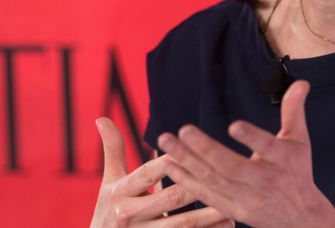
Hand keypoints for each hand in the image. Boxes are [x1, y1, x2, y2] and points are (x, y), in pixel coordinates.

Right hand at [90, 117, 234, 226]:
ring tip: (233, 204)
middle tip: (225, 173)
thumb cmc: (108, 211)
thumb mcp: (108, 182)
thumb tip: (101, 118)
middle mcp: (128, 213)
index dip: (171, 160)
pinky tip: (228, 223)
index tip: (195, 147)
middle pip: (170, 197)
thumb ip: (113, 150)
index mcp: (119, 191)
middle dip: (198, 185)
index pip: (148, 172)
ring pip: (182, 224)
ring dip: (210, 214)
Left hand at [156, 80, 334, 227]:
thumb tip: (301, 82)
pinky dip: (185, 180)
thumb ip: (294, 111)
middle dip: (205, 149)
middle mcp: (264, 182)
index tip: (234, 125)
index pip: (268, 148)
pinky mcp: (232, 210)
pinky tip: (167, 163)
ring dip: (186, 161)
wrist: (301, 219)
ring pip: (213, 180)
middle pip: (231, 167)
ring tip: (166, 141)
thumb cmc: (297, 172)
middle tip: (183, 130)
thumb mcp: (299, 141)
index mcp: (283, 161)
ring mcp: (246, 199)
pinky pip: (204, 194)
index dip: (252, 138)